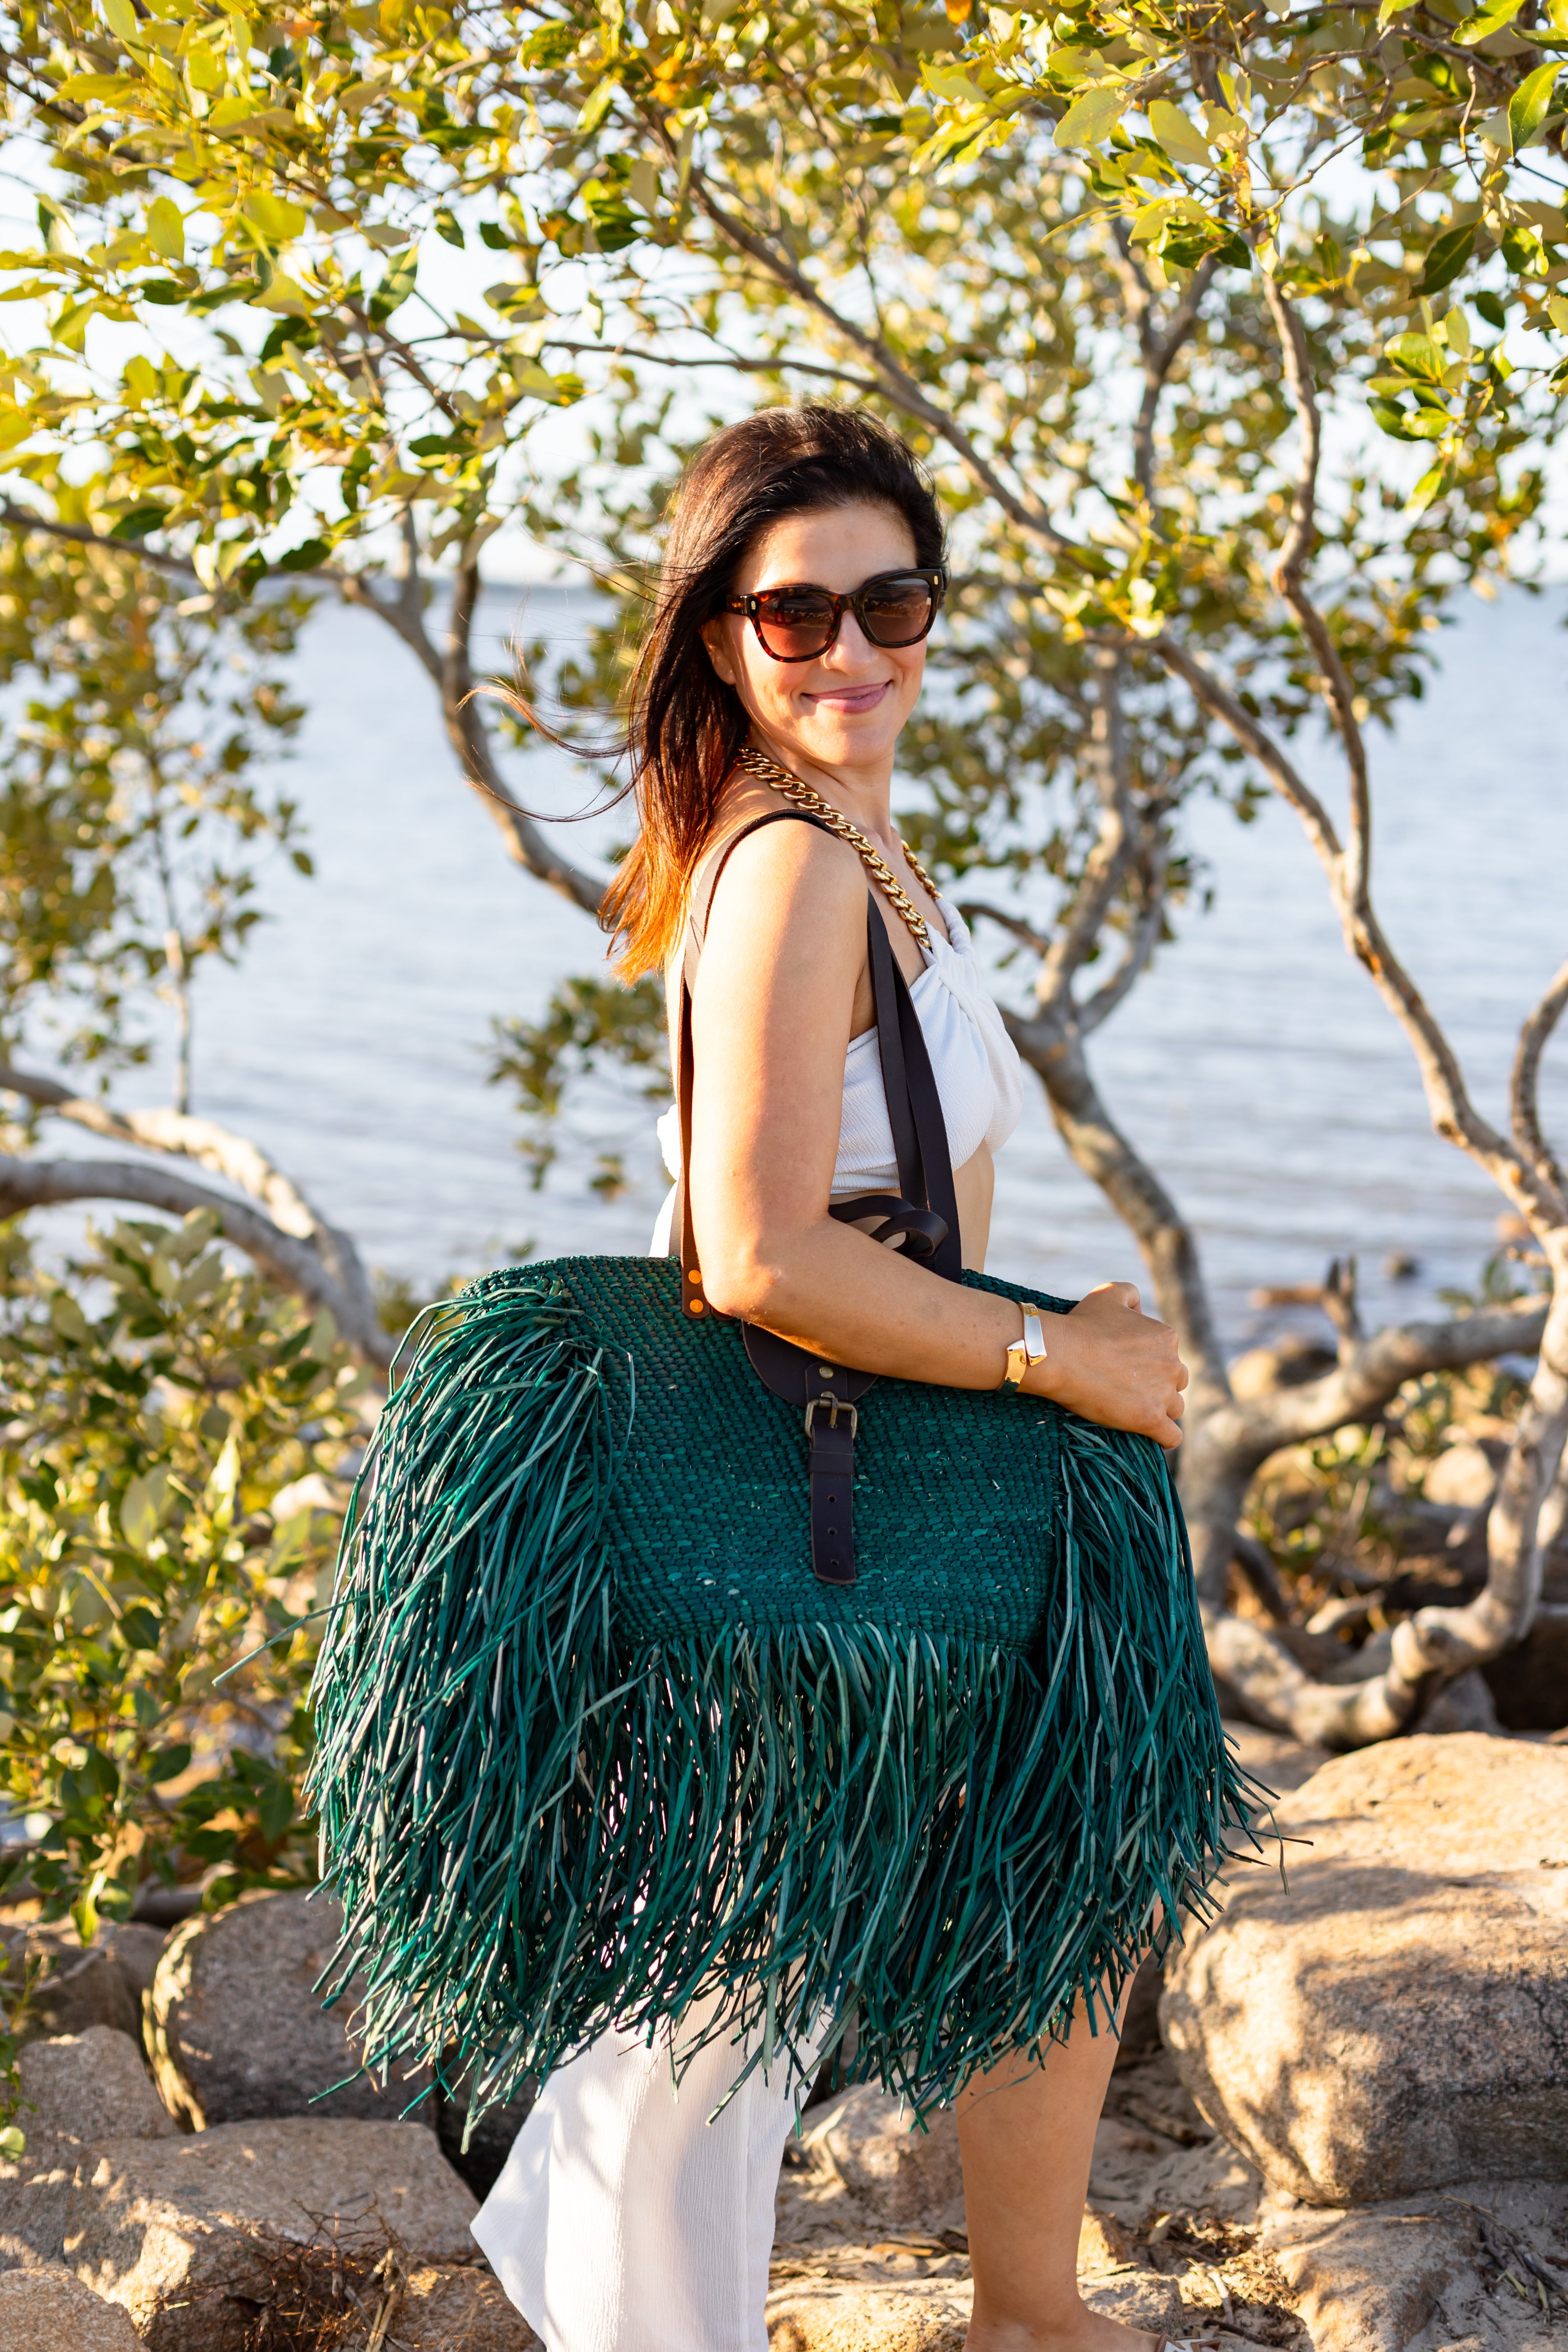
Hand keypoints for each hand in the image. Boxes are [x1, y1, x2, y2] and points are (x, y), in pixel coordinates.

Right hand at [1028, 1281, 1186, 1447]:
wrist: (1061, 1355)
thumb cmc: (1081, 1324)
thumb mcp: (1108, 1293)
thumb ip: (1131, 1294)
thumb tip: (1139, 1309)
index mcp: (1167, 1337)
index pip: (1168, 1355)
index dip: (1148, 1361)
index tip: (1125, 1366)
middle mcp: (1172, 1365)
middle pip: (1176, 1381)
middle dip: (1158, 1385)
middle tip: (1129, 1388)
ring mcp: (1163, 1394)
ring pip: (1175, 1407)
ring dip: (1161, 1409)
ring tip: (1135, 1410)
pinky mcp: (1150, 1419)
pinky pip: (1172, 1436)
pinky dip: (1166, 1437)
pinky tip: (1156, 1436)